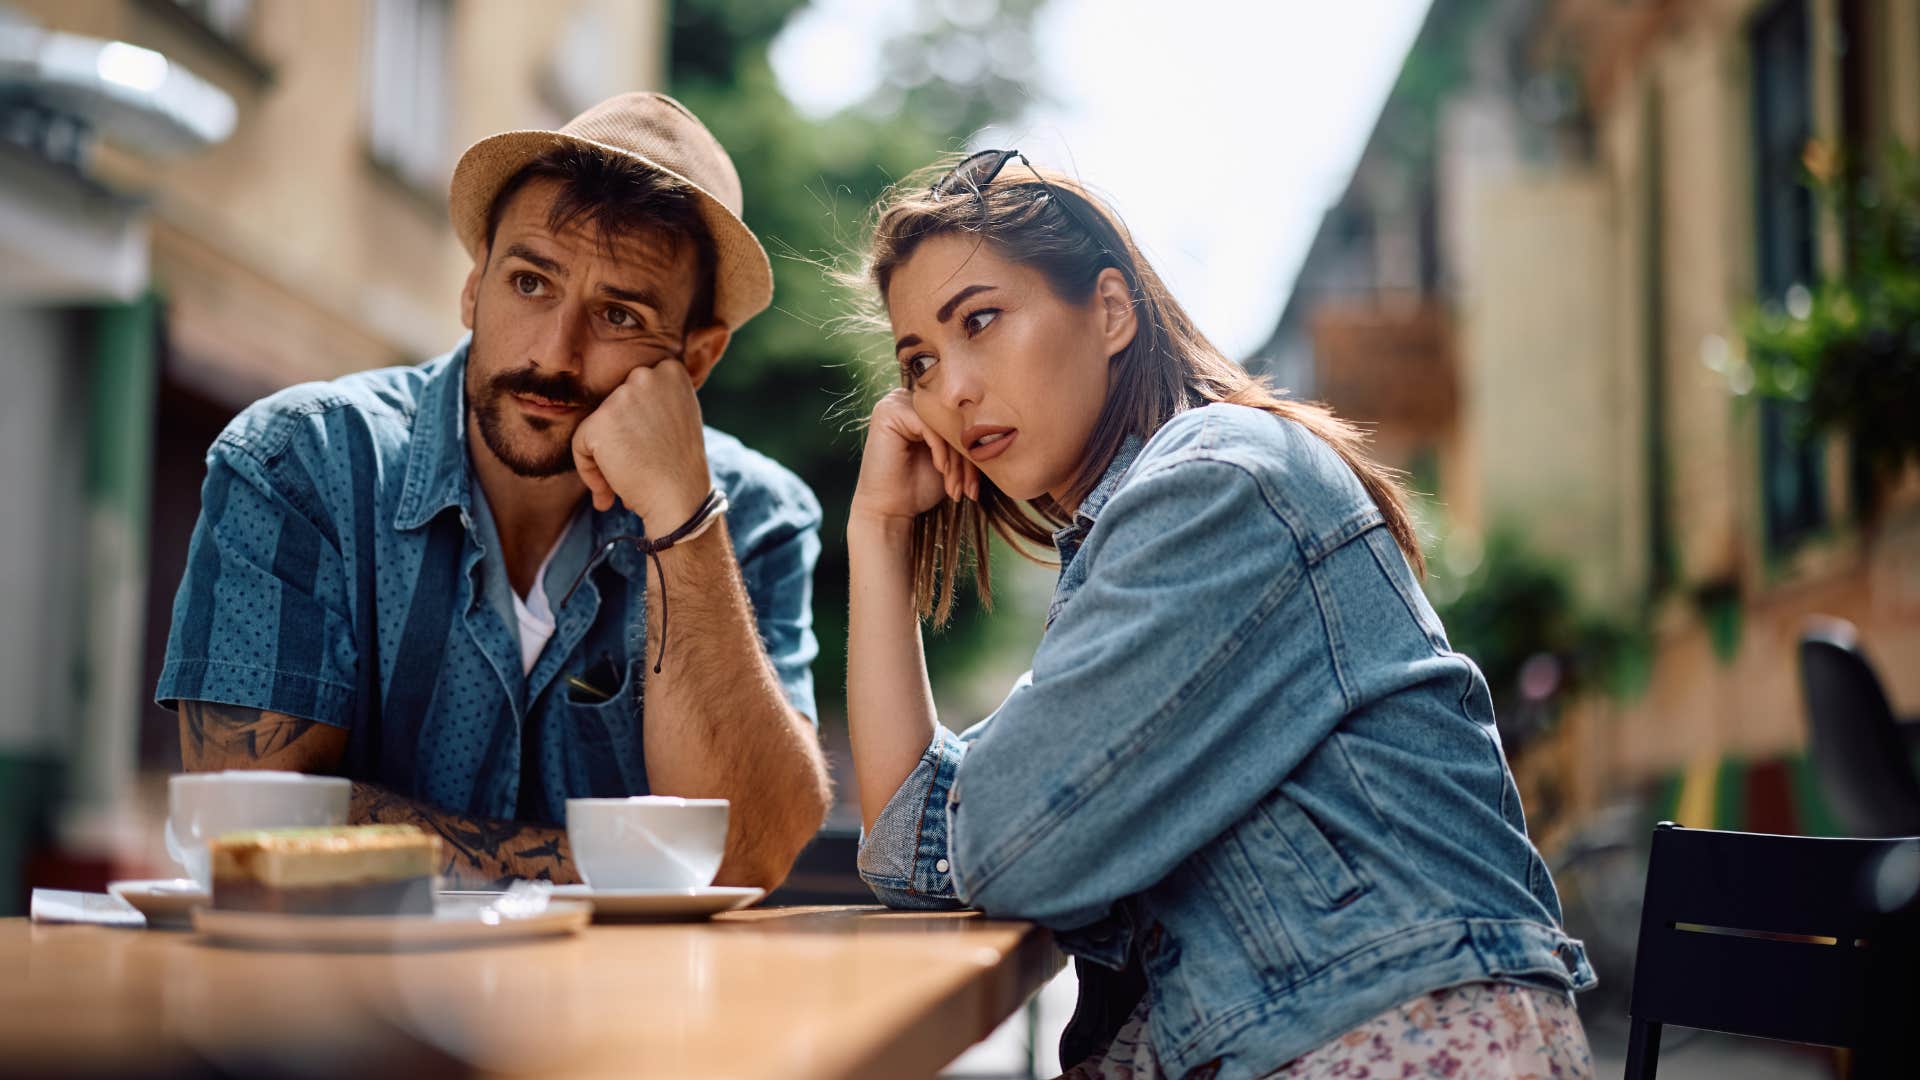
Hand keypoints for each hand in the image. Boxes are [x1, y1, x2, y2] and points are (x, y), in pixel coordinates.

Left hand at [572, 360, 709, 526]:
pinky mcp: (600, 421)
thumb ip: (655, 399)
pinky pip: (580, 445)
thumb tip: (618, 404)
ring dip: (606, 454)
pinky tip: (610, 491)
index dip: (638, 423)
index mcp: (670, 370)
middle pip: (614, 405)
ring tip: (627, 478)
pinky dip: (590, 471)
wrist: (680, 500)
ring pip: (597, 425)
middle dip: (620, 436)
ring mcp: (622, 396)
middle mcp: (645, 375)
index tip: (651, 447)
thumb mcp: (680, 415)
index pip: (634, 389)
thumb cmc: (680, 466)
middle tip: (639, 464)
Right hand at [849, 389, 978, 525]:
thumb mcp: (952, 461)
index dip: (973, 452)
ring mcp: (896, 403)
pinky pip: (928, 426)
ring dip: (955, 460)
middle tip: (969, 489)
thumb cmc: (919, 486)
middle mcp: (908, 399)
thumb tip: (999, 428)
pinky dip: (940, 450)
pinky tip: (940, 470)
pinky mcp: (889, 412)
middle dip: (966, 459)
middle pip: (952, 422)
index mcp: (923, 408)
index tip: (976, 486)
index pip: (959, 422)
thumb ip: (966, 440)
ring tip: (955, 487)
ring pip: (943, 425)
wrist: (890, 510)